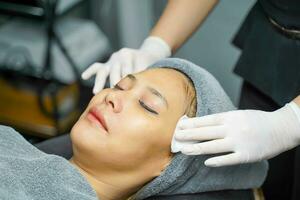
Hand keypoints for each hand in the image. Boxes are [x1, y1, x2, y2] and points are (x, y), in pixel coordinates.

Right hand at [81, 36, 170, 93]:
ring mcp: (111, 60)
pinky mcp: (106, 64)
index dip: (127, 79)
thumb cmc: (148, 64)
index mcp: (129, 55)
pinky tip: (84, 77)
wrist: (146, 55)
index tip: (127, 90)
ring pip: (103, 70)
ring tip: (95, 92)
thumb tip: (142, 91)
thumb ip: (143, 76)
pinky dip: (90, 71)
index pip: (126, 69)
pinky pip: (96, 67)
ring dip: (99, 82)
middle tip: (114, 93)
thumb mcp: (148, 67)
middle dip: (114, 82)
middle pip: (114, 71)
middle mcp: (118, 56)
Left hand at [175, 102, 299, 166]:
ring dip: (196, 148)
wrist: (281, 129)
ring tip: (184, 150)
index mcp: (230, 117)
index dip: (191, 124)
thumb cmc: (257, 121)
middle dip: (188, 135)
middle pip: (205, 132)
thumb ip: (222, 120)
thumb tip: (202, 125)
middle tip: (176, 137)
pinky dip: (216, 161)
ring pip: (213, 146)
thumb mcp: (238, 115)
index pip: (206, 120)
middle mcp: (233, 128)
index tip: (179, 125)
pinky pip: (228, 159)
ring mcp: (239, 142)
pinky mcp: (246, 155)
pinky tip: (206, 161)